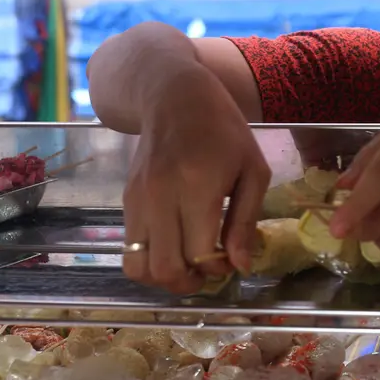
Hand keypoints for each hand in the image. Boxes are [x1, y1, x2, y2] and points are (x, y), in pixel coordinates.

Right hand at [122, 69, 269, 293]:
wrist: (174, 97)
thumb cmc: (223, 130)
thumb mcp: (253, 169)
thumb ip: (246, 220)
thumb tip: (239, 266)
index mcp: (198, 186)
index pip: (199, 253)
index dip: (217, 268)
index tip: (231, 259)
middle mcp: (161, 196)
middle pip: (166, 269)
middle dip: (191, 283)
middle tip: (209, 271)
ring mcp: (138, 200)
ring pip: (139, 268)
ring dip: (165, 278)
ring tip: (188, 265)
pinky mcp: (125, 201)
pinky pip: (129, 251)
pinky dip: (151, 262)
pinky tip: (174, 248)